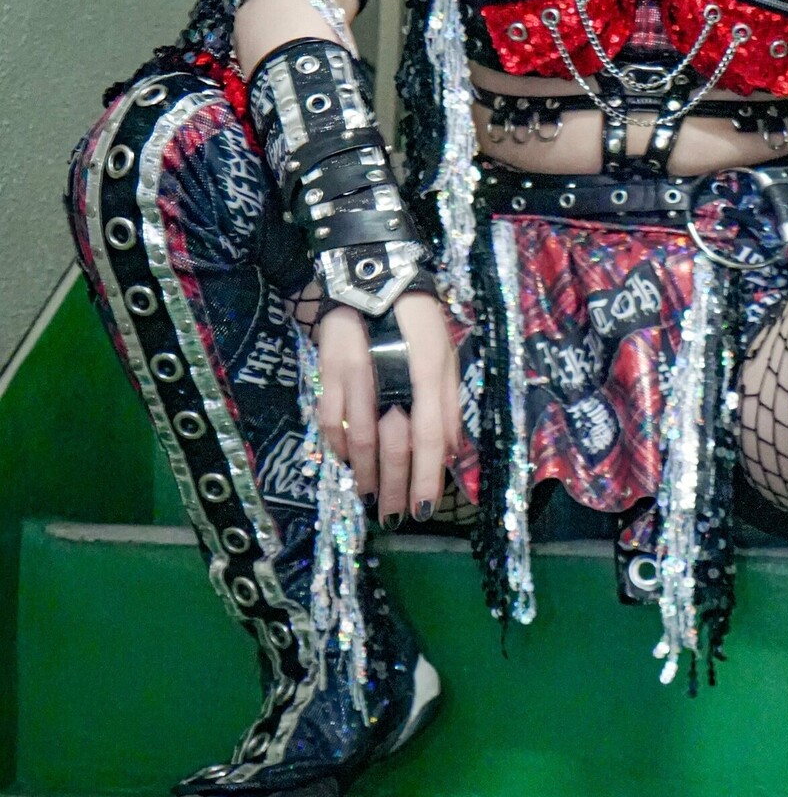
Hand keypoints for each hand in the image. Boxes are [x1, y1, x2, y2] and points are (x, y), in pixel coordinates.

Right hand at [315, 292, 461, 526]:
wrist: (373, 278)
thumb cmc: (418, 319)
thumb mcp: (446, 356)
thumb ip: (448, 403)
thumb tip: (450, 450)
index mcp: (426, 376)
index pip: (428, 439)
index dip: (427, 477)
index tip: (424, 508)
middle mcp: (390, 382)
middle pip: (392, 447)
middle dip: (395, 488)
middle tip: (395, 518)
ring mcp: (354, 379)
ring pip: (358, 440)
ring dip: (365, 476)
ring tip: (370, 499)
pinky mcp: (327, 374)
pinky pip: (328, 421)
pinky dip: (337, 447)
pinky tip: (345, 464)